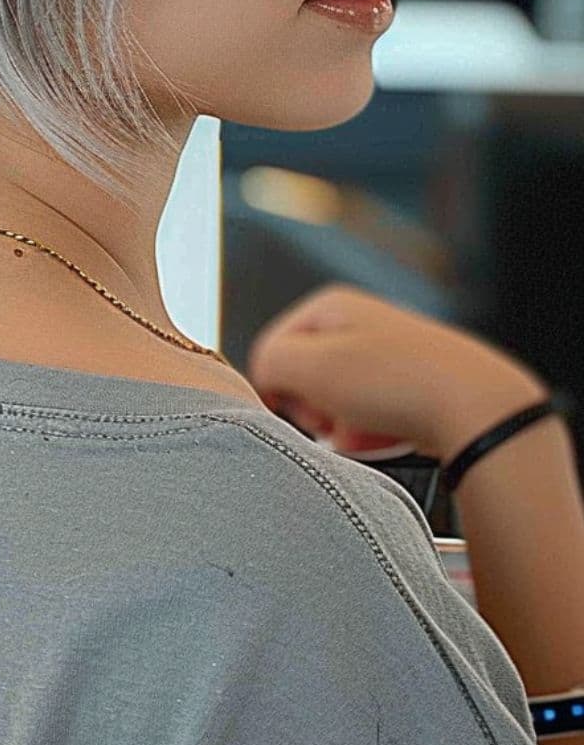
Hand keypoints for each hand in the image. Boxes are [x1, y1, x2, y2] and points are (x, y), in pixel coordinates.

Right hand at [243, 284, 548, 461]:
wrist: (479, 409)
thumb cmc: (399, 382)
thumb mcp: (314, 366)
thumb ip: (269, 363)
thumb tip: (265, 377)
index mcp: (330, 306)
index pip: (271, 351)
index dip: (280, 389)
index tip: (304, 411)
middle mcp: (359, 323)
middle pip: (307, 378)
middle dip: (316, 412)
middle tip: (336, 424)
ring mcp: (388, 355)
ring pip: (339, 403)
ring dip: (344, 428)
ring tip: (369, 434)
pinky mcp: (412, 387)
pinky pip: (372, 418)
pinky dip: (373, 434)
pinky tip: (391, 439)